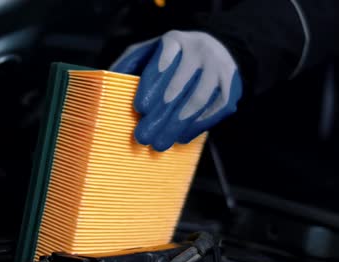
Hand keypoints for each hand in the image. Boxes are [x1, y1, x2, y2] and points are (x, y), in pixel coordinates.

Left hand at [110, 30, 242, 150]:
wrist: (215, 50)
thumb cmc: (171, 57)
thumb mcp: (147, 53)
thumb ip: (127, 65)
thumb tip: (107, 82)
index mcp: (175, 40)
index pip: (163, 60)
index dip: (151, 84)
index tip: (139, 107)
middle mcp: (200, 51)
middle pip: (180, 85)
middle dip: (160, 115)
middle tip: (142, 137)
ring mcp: (219, 68)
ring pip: (198, 100)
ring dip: (177, 125)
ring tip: (159, 144)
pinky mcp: (232, 86)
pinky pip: (216, 109)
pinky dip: (198, 126)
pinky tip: (181, 138)